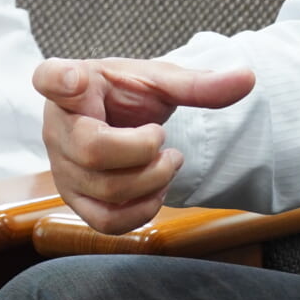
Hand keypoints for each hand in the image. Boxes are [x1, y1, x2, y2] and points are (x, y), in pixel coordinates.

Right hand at [35, 57, 254, 234]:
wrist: (116, 121)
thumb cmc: (127, 95)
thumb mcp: (159, 81)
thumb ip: (198, 84)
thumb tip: (248, 79)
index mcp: (72, 84)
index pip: (50, 77)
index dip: (59, 80)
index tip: (74, 79)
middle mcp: (56, 127)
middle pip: (91, 151)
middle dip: (143, 151)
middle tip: (163, 138)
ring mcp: (61, 168)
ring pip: (103, 190)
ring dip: (151, 180)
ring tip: (169, 161)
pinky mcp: (75, 200)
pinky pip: (104, 221)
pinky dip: (141, 212)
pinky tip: (157, 190)